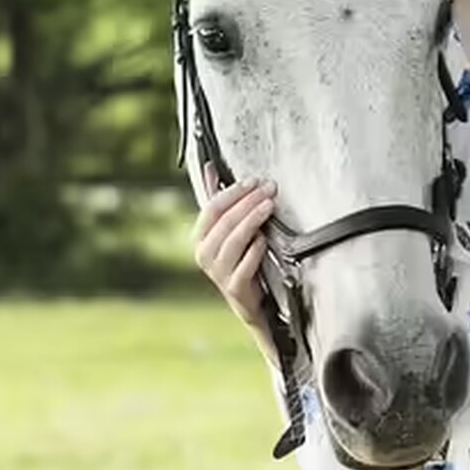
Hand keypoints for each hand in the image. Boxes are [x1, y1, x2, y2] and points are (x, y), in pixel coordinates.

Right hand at [192, 163, 276, 329]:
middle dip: (248, 202)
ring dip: (252, 220)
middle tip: (269, 188)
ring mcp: (219, 273)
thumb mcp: (227, 229)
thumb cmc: (239, 259)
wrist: (250, 301)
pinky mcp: (236, 288)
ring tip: (269, 206)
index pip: (211, 209)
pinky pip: (245, 266)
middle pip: (224, 222)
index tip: (253, 180)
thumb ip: (219, 199)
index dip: (233, 192)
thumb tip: (209, 168)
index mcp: (201, 238)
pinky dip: (255, 250)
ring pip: (234, 241)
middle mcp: (205, 255)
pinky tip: (265, 238)